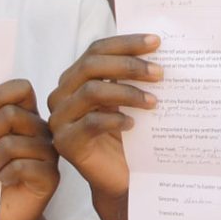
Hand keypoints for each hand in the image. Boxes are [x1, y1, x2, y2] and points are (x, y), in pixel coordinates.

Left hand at [0, 79, 58, 219]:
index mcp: (28, 117)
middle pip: (11, 114)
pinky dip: (3, 175)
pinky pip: (21, 166)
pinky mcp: (51, 176)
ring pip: (12, 143)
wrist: (5, 215)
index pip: (21, 88)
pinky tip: (1, 182)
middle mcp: (42, 131)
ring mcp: (50, 153)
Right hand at [47, 34, 161, 200]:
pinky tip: (133, 124)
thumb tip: (158, 48)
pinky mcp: (65, 143)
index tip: (156, 42)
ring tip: (153, 102)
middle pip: (91, 66)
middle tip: (160, 73)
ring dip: (127, 93)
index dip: (126, 43)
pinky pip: (90, 123)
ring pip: (91, 92)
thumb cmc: (127, 135)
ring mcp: (60, 119)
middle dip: (129, 65)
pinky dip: (115, 120)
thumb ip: (133, 75)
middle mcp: (63, 95)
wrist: (120, 177)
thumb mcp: (129, 99)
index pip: (96, 50)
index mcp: (76, 78)